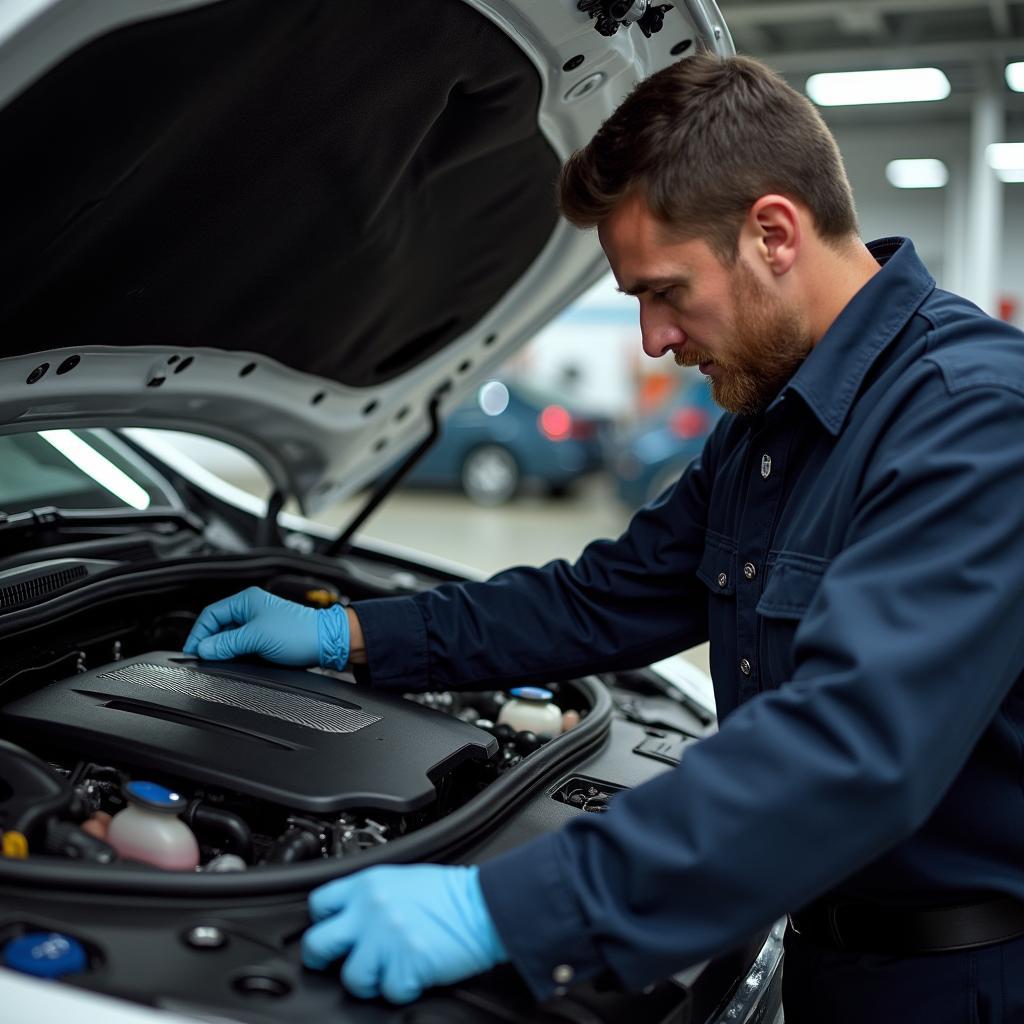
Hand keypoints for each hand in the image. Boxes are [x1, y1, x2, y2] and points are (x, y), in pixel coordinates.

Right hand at [183, 587, 349, 669]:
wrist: (327, 643)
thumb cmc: (299, 632)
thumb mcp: (256, 637)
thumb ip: (227, 643)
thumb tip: (204, 649)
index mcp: (247, 600)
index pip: (210, 614)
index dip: (199, 634)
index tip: (193, 652)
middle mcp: (251, 609)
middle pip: (218, 627)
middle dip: (209, 643)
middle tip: (203, 660)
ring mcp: (258, 624)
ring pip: (229, 638)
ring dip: (223, 650)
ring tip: (218, 662)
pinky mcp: (265, 638)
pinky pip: (241, 646)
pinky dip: (234, 654)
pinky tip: (234, 662)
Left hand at [302, 864, 507, 1003]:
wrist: (484, 905)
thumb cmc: (450, 895)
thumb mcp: (402, 879)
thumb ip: (371, 896)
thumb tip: (350, 917)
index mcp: (368, 885)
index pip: (319, 904)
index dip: (322, 922)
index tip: (331, 931)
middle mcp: (370, 910)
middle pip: (318, 943)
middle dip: (323, 959)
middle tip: (338, 963)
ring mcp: (385, 938)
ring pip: (350, 977)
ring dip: (369, 981)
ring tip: (388, 971)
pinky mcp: (404, 964)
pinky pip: (388, 992)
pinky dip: (402, 989)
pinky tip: (413, 973)